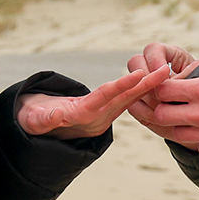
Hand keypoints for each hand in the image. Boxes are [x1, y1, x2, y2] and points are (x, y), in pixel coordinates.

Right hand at [16, 64, 170, 138]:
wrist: (38, 128)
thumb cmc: (33, 120)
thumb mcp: (33, 121)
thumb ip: (42, 120)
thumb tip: (54, 117)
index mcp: (82, 116)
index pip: (104, 99)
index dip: (120, 87)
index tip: (137, 76)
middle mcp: (97, 117)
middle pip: (123, 99)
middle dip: (144, 85)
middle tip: (164, 71)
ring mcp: (102, 115)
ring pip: (127, 99)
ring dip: (146, 86)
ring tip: (164, 72)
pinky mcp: (103, 110)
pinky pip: (125, 99)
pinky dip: (139, 88)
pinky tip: (153, 80)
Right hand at [126, 43, 198, 144]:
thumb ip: (187, 78)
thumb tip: (173, 83)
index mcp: (169, 55)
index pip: (153, 49)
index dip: (155, 60)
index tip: (166, 74)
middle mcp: (152, 66)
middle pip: (135, 62)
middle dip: (147, 80)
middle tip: (161, 95)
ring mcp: (143, 84)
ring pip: (131, 84)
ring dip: (146, 97)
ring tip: (163, 109)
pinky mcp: (139, 102)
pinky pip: (132, 104)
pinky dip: (143, 112)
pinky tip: (158, 118)